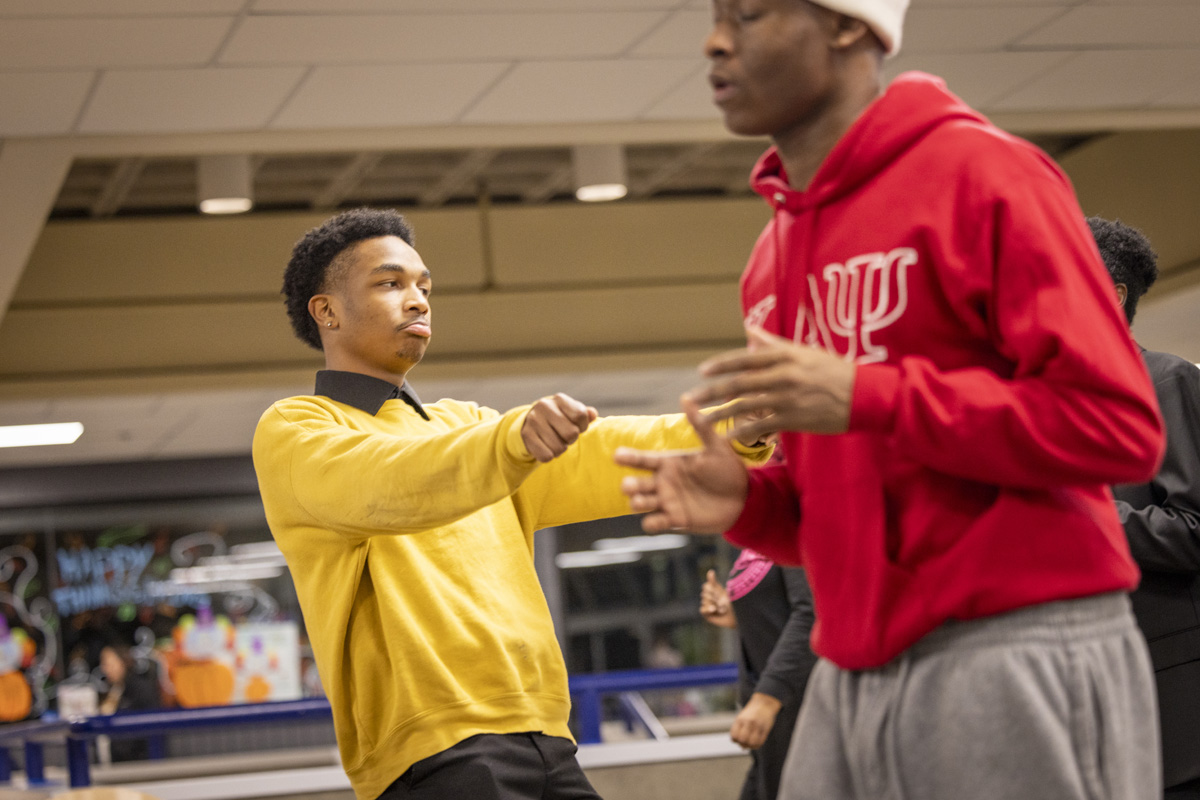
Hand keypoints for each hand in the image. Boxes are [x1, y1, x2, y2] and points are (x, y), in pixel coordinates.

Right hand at [521, 393, 597, 462]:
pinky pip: (546, 456)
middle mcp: (545, 406)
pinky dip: (549, 456)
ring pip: (559, 448)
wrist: (531, 422)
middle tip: (564, 437)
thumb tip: (592, 414)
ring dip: (560, 449)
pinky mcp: (526, 435)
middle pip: (571, 433)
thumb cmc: (559, 419)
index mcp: (560, 399)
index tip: (577, 427)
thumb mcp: (571, 413)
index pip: (580, 415)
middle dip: (571, 439)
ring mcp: (534, 420)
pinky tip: (546, 447)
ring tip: (555, 442)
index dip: (583, 426)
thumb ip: (584, 414)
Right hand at [615, 397, 749, 533]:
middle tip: (628, 485)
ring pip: (641, 503)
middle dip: (630, 485)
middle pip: (636, 483)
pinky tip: (655, 520)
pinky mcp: (675, 520)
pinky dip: (651, 523)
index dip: (628, 457)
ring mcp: (667, 501)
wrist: (744, 498)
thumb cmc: (728, 469)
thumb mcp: (715, 446)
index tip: (617, 455)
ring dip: (637, 503)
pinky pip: (654, 523)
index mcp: (669, 462)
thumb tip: (685, 398)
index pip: (642, 459)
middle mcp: (663, 482)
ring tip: (640, 502)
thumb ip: (700, 426)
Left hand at [689, 326, 854, 440]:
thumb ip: (774, 343)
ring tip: (702, 421)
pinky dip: (741, 433)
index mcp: (785, 355)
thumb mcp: (805, 352)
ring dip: (720, 414)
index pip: (745, 358)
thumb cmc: (834, 371)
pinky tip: (725, 438)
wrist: (863, 395)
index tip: (702, 371)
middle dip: (712, 392)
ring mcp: (787, 398)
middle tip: (691, 398)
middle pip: (739, 383)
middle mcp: (783, 375)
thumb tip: (748, 330)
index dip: (721, 365)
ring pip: (745, 406)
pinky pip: (761, 426)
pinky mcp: (793, 419)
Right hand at [700, 570, 735, 627]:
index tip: (719, 593)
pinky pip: (702, 609)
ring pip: (704, 601)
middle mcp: (709, 596)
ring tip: (723, 609)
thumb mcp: (724, 591)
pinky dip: (708, 609)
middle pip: (704, 593)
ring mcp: (707, 605)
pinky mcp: (706, 613)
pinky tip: (714, 609)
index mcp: (714, 589)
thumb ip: (715, 583)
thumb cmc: (733, 603)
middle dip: (714, 597)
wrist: (738, 616)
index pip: (706, 586)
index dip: (712, 589)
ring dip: (714, 604)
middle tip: (723, 602)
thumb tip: (710, 571)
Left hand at [730, 692, 781, 749]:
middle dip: (742, 744)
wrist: (764, 703)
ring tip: (751, 744)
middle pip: (742, 740)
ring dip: (750, 746)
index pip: (734, 735)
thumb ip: (739, 731)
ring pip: (752, 743)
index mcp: (740, 719)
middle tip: (745, 743)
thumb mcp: (742, 718)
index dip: (735, 740)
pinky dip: (757, 746)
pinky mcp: (765, 729)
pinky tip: (756, 743)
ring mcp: (757, 725)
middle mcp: (748, 722)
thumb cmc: (751, 713)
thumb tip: (742, 747)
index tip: (738, 739)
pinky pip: (761, 742)